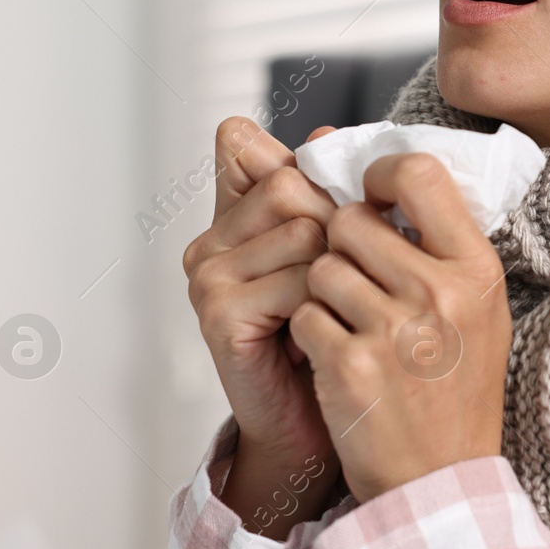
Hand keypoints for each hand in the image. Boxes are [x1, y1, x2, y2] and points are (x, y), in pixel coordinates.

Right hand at [182, 117, 341, 536]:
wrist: (324, 420)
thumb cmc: (340, 331)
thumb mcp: (342, 251)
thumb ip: (333, 191)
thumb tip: (327, 128)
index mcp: (232, 211)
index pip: (242, 143)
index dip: (296, 166)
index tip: (328, 214)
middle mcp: (211, 236)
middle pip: (290, 180)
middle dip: (336, 224)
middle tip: (342, 280)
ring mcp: (207, 273)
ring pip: (303, 227)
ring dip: (338, 271)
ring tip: (330, 312)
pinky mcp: (218, 312)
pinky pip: (300, 279)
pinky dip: (326, 307)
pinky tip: (317, 338)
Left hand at [288, 152, 511, 502]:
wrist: (440, 477)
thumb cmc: (457, 388)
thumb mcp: (480, 309)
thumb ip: (444, 247)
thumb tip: (395, 178)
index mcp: (476, 269)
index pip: (419, 174)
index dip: (380, 174)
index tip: (370, 194)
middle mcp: (440, 292)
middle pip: (352, 220)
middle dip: (341, 244)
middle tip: (356, 278)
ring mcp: (394, 329)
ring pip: (321, 267)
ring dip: (323, 292)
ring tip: (351, 324)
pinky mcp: (350, 365)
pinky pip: (305, 315)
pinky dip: (310, 335)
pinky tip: (338, 358)